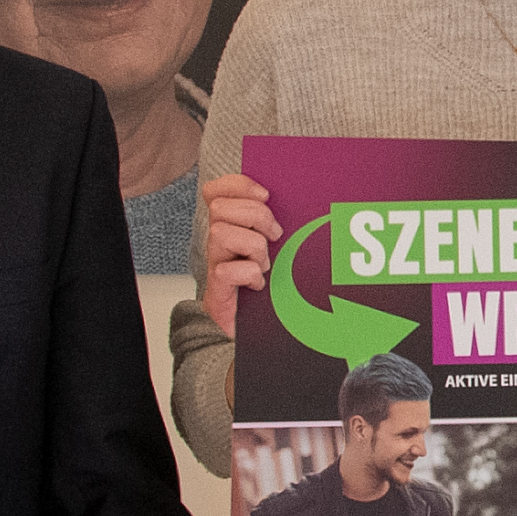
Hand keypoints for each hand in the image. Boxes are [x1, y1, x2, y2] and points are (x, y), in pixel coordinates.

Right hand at [200, 172, 280, 337]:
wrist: (253, 330)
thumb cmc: (267, 286)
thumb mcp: (276, 246)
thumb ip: (277, 223)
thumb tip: (300, 198)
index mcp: (231, 226)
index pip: (216, 191)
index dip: (238, 185)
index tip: (265, 194)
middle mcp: (218, 242)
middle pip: (219, 208)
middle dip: (254, 216)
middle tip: (274, 235)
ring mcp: (216, 264)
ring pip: (221, 233)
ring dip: (253, 246)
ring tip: (265, 263)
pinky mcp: (218, 289)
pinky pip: (227, 271)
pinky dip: (249, 275)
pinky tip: (258, 283)